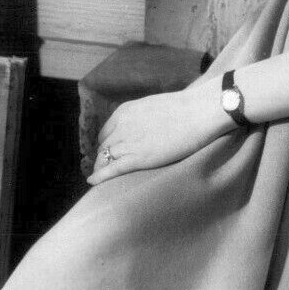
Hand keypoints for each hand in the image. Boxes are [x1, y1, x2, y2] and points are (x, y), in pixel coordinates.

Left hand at [89, 80, 229, 185]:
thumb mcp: (151, 107)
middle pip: (104, 146)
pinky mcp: (137, 158)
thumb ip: (140, 118)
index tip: (110, 152)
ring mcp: (128, 142)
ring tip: (99, 177)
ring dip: (101, 168)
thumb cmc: (182, 109)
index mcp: (123, 111)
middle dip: (103, 157)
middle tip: (105, 167)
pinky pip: (112, 169)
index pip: (106, 132)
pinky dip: (100, 176)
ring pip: (105, 158)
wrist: (196, 113)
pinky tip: (92, 181)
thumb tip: (141, 129)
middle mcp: (120, 126)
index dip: (107, 144)